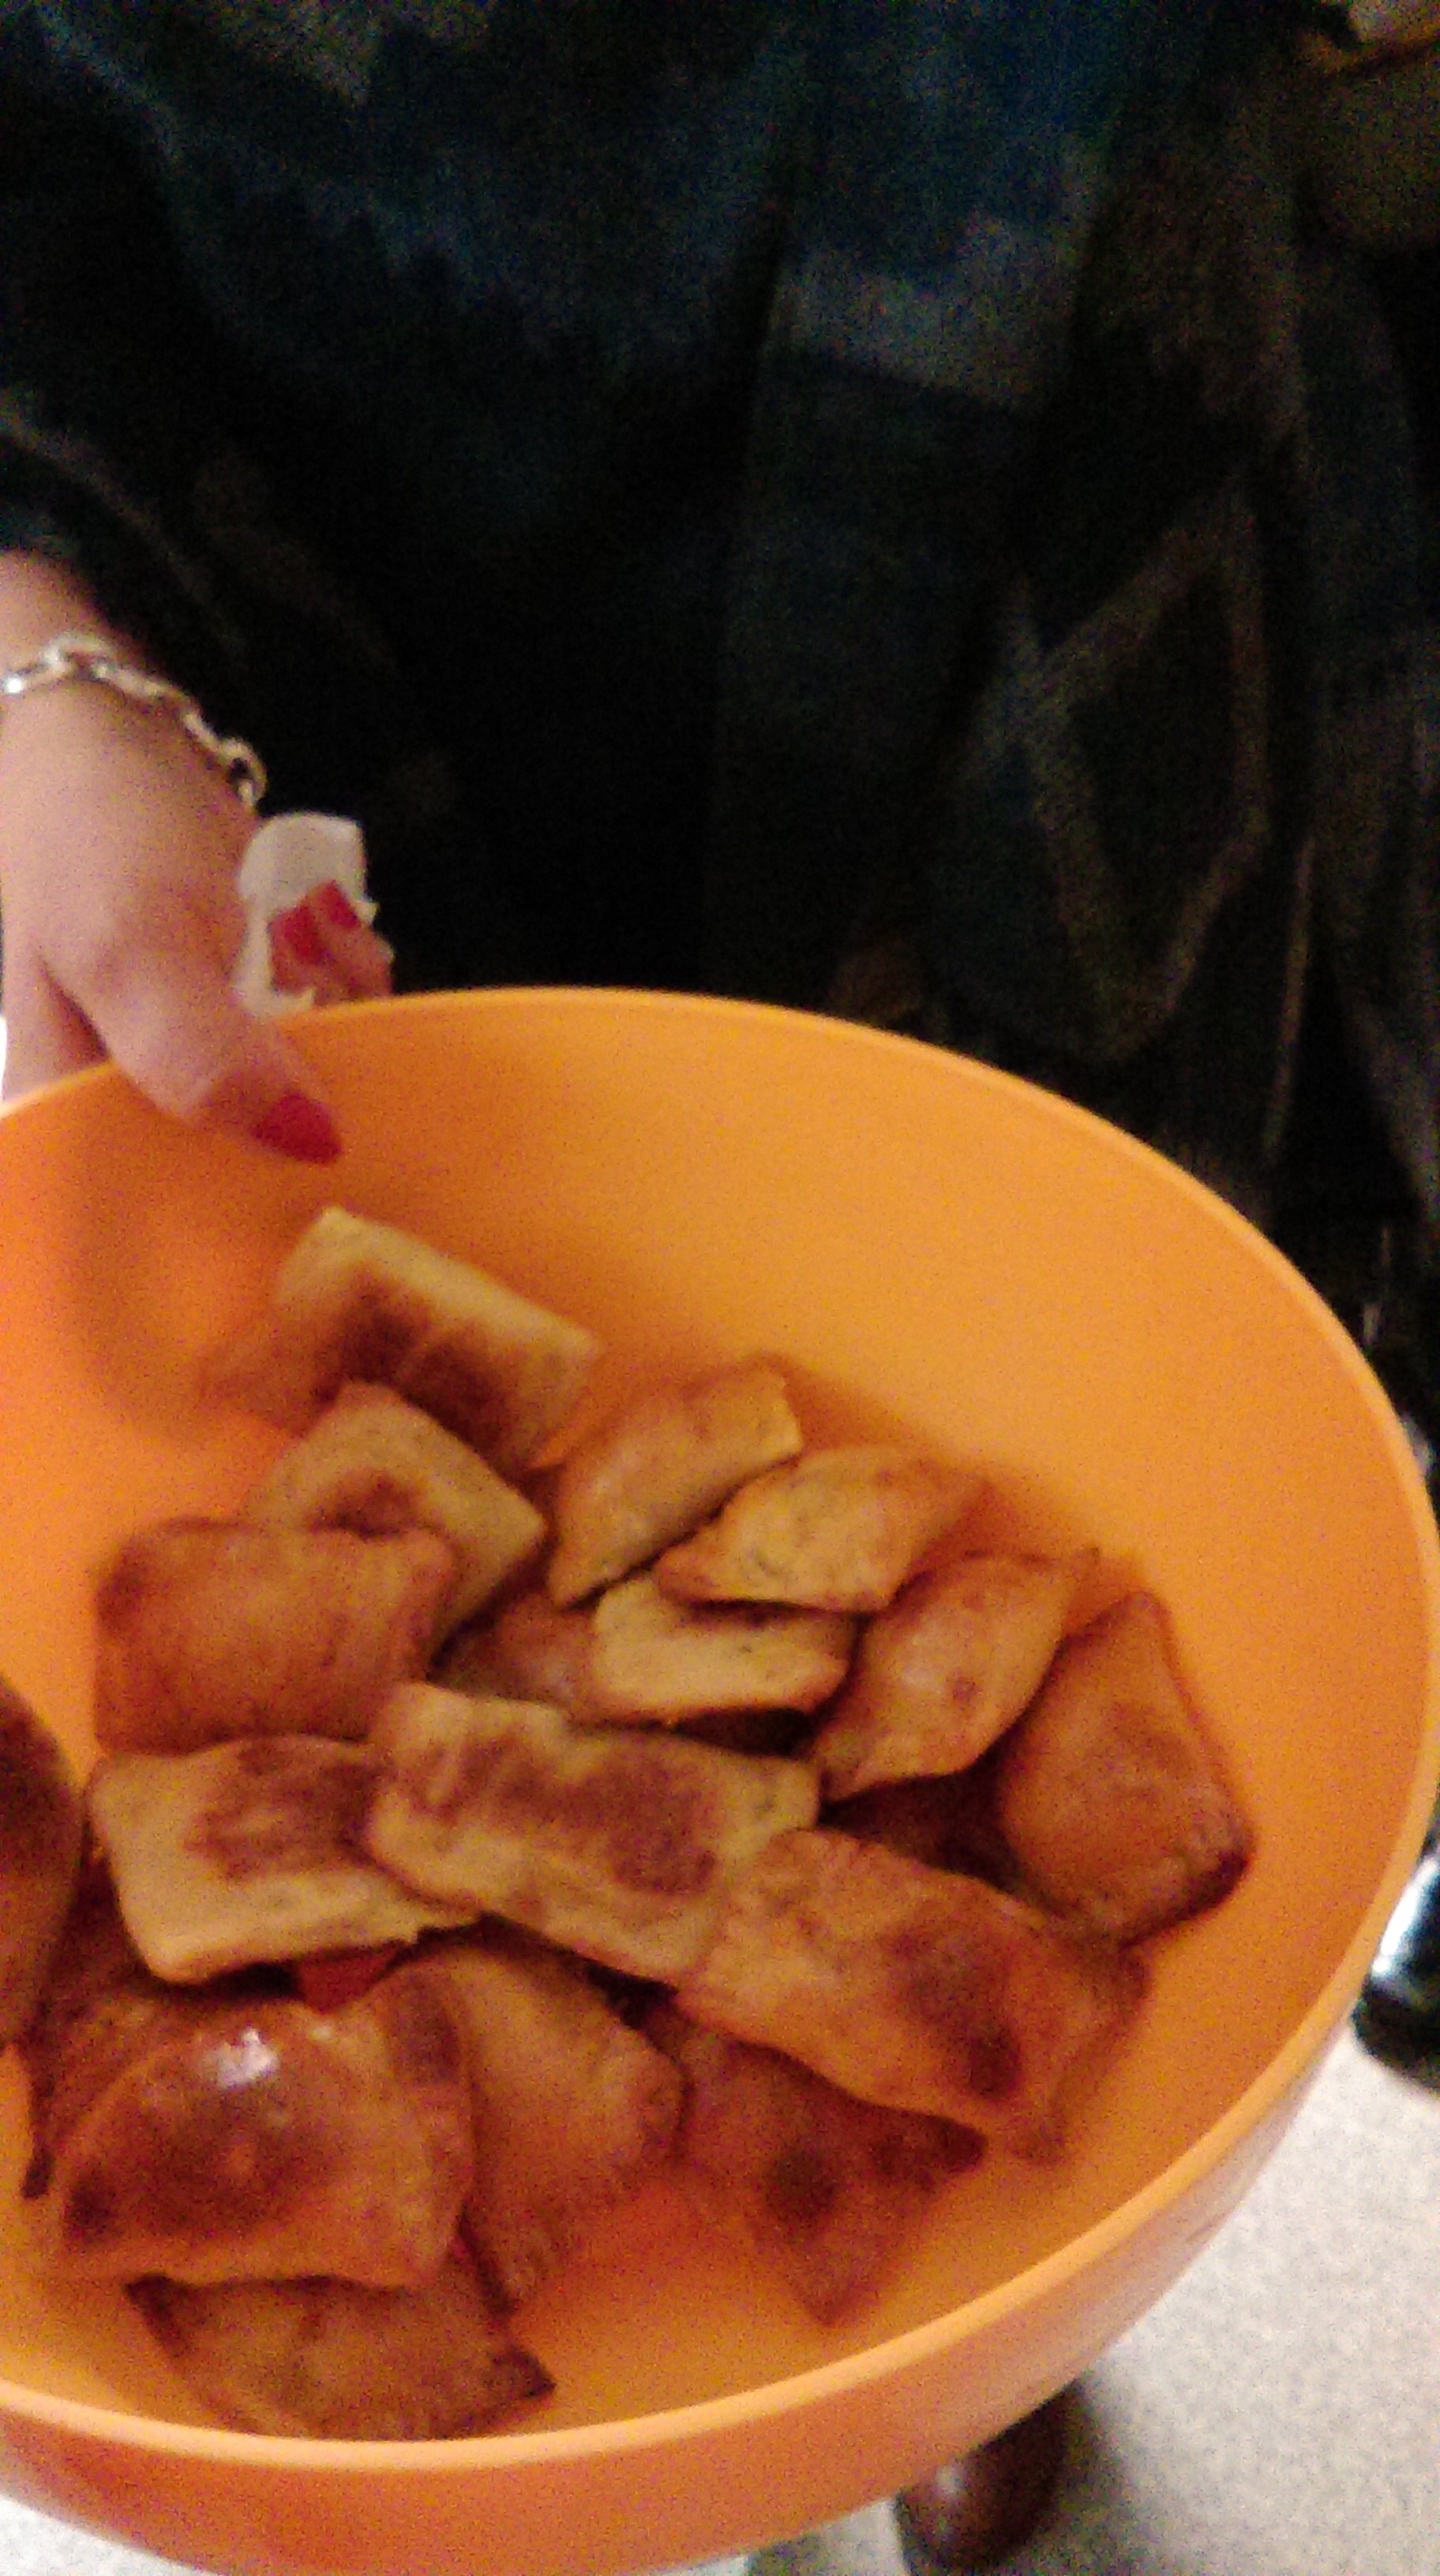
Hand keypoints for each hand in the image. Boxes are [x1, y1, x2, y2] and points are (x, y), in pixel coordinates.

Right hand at [0, 557, 389, 1157]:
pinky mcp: (245, 1012)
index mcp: (72, 1119)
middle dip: (313, 1088)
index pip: (167, 1222)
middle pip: (257, 1162)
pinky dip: (341, 980)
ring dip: (336, 1015)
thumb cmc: (83, 834)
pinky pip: (323, 1030)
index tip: (319, 1155)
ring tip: (305, 939)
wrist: (107, 727)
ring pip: (306, 1091)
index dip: (252, 1207)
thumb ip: (202, 1059)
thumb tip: (307, 1146)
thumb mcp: (129, 947)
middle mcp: (133, 1106)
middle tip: (308, 1001)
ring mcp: (197, 1057)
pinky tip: (319, 929)